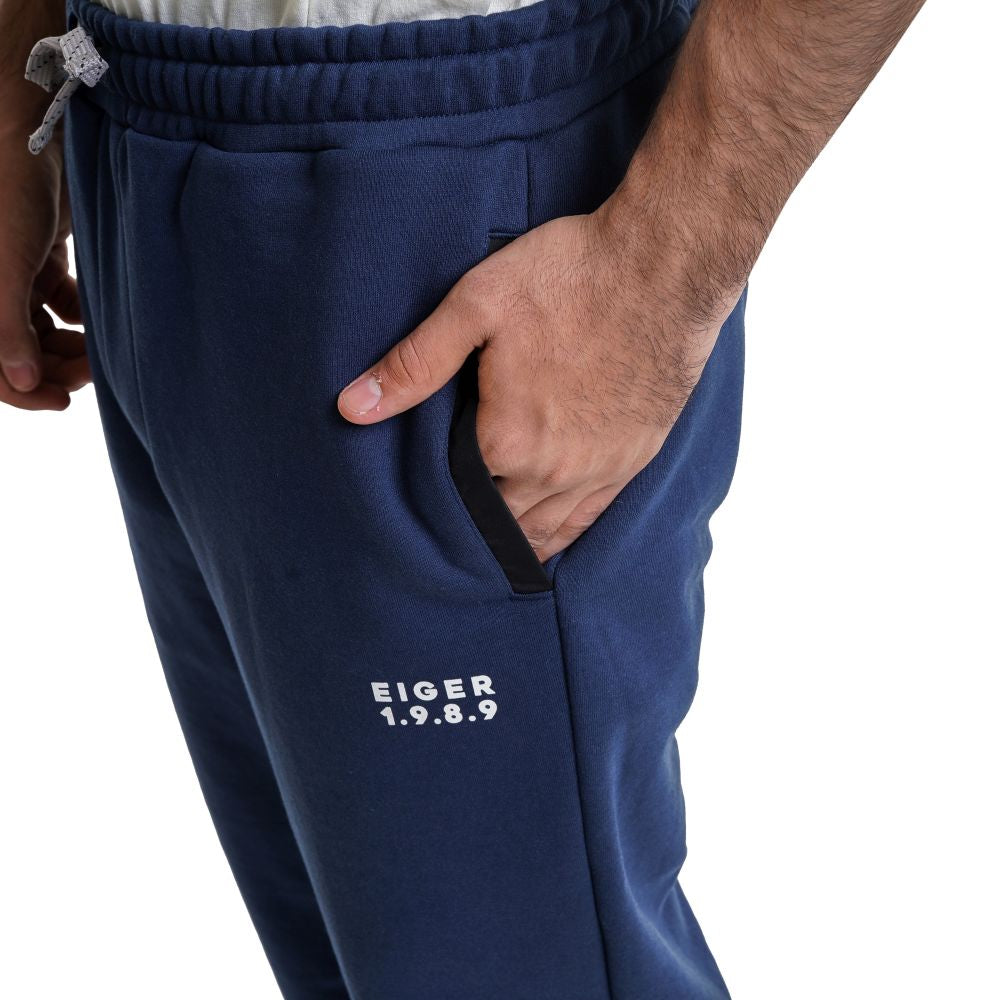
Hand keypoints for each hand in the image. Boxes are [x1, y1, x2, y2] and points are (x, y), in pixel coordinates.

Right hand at [0, 132, 88, 410]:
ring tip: (99, 354)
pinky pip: (62, 303)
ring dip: (71, 350)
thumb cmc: (11, 194)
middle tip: (91, 374)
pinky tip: (98, 324)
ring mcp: (14, 274)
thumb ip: (7, 327)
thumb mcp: (6, 267)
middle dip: (54, 370)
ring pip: (43, 333)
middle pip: (20, 354)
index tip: (62, 401)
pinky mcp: (42, 257)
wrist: (36, 133)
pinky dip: (81, 319)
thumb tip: (23, 384)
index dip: (21, 393)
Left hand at [338, 206, 724, 561]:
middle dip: (469, 522)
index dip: (433, 494)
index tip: (415, 501)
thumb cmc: (569, 277)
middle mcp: (552, 470)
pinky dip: (561, 537)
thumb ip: (414, 364)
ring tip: (485, 551)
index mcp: (506, 440)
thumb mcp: (476, 306)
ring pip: (542, 529)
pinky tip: (545, 544)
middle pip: (496, 518)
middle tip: (443, 532)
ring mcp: (597, 471)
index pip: (454, 491)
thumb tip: (351, 408)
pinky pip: (589, 520)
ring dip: (512, 540)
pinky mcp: (632, 460)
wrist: (664, 266)